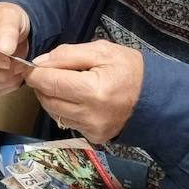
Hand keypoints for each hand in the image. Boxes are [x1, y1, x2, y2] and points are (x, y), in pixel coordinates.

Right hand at [0, 2, 29, 94]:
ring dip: (1, 80)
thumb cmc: (5, 19)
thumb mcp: (11, 15)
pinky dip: (1, 86)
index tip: (8, 59)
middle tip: (19, 65)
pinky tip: (12, 76)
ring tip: (18, 68)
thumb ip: (8, 29)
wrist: (8, 31)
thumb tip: (4, 48)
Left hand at [24, 39, 143, 142]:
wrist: (155, 98)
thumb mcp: (102, 51)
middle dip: (42, 85)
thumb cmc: (130, 70)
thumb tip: (40, 62)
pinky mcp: (94, 137)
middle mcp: (91, 114)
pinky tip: (76, 99)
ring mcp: (92, 129)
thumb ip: (68, 54)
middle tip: (49, 73)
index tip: (32, 67)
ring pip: (53, 112)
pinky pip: (67, 122)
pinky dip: (64, 109)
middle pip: (47, 99)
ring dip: (51, 97)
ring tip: (63, 84)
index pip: (49, 82)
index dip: (36, 73)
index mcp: (94, 89)